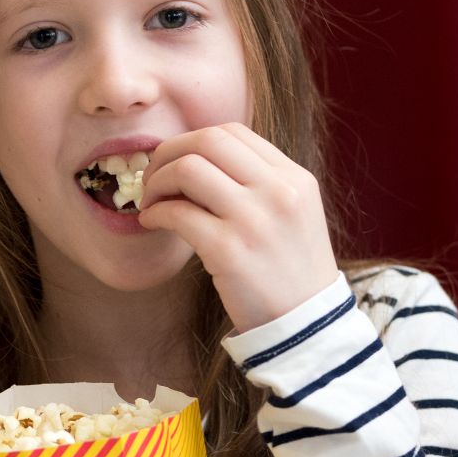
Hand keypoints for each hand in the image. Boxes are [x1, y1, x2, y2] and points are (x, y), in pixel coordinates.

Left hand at [136, 122, 338, 332]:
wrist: (306, 324)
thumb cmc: (289, 270)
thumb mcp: (291, 214)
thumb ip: (257, 183)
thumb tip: (194, 160)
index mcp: (294, 178)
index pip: (232, 132)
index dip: (192, 141)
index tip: (175, 161)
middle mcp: (278, 191)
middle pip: (206, 141)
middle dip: (168, 153)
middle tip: (153, 176)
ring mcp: (254, 219)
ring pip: (187, 169)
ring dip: (157, 182)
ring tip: (152, 203)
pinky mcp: (229, 250)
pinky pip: (177, 213)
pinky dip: (155, 214)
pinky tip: (153, 223)